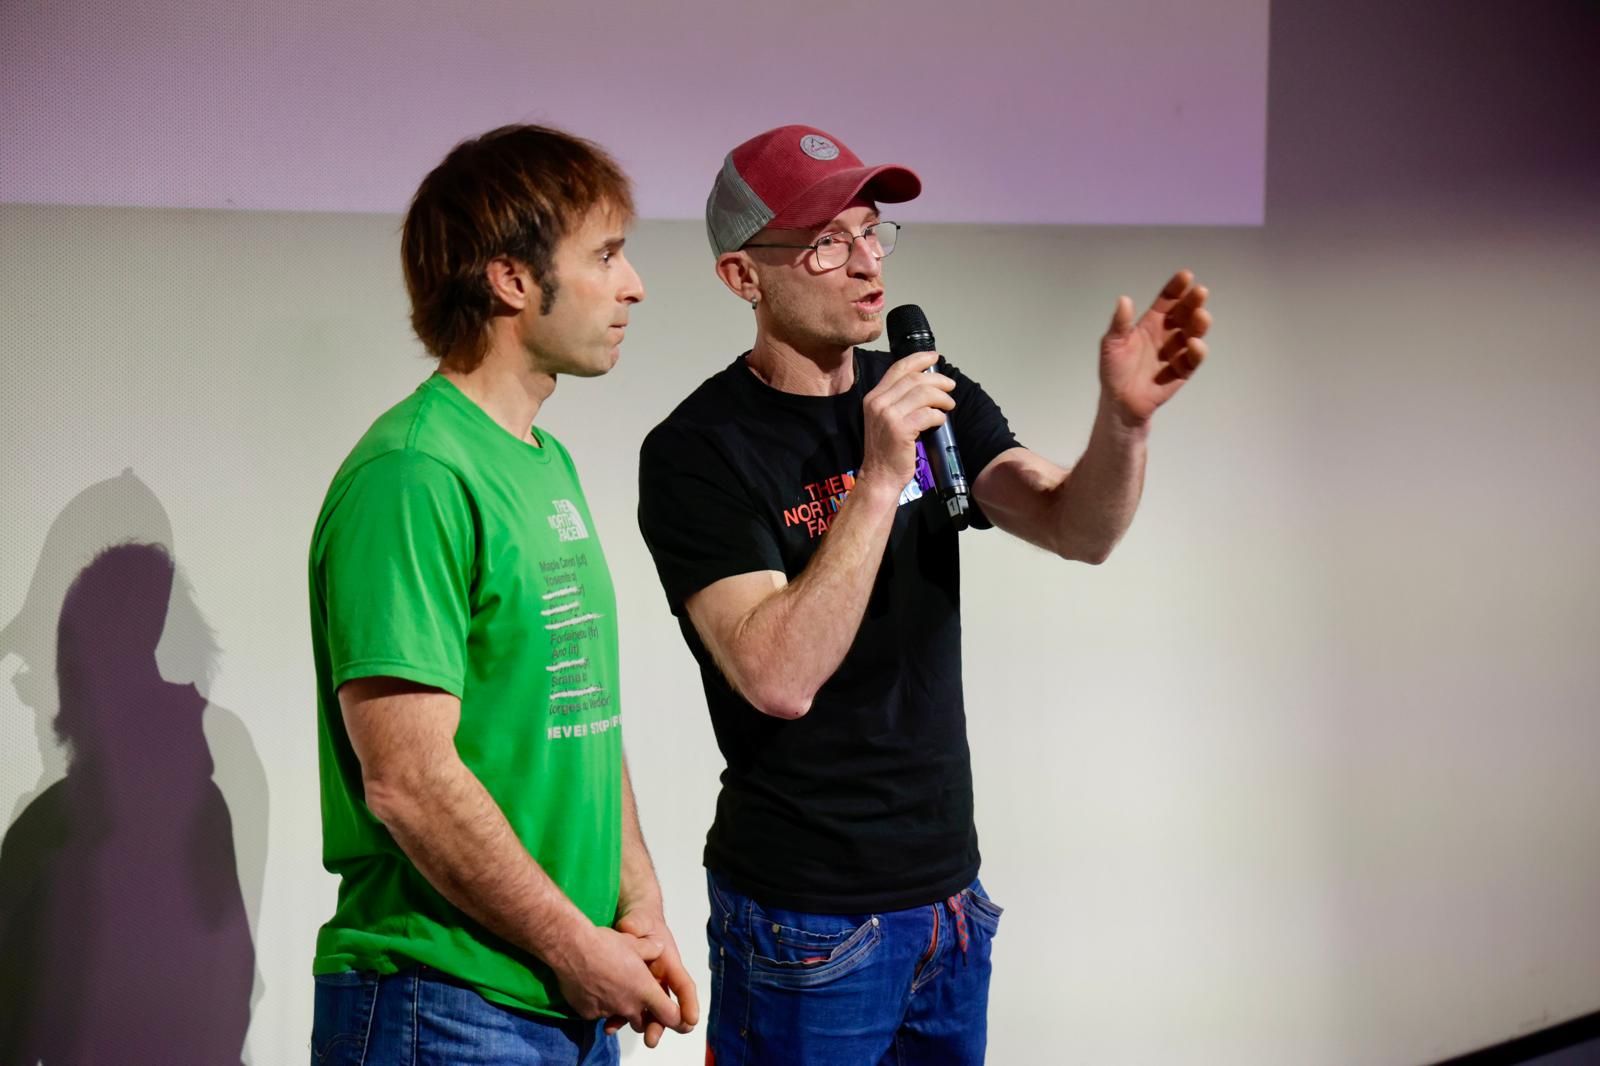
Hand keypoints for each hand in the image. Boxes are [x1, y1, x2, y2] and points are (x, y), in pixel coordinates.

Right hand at [550, 925, 679, 1033]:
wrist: (572, 948)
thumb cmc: (605, 944)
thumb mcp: (635, 942)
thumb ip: (651, 949)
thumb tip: (658, 947)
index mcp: (644, 990)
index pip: (669, 1015)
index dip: (674, 1017)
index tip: (673, 1014)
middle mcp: (628, 1005)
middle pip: (642, 1022)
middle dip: (643, 1015)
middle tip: (637, 999)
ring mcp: (607, 1012)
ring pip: (619, 1017)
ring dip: (620, 1009)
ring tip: (613, 990)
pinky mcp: (588, 1014)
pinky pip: (598, 1014)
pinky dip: (599, 1006)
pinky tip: (594, 988)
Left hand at [607, 907, 699, 1046]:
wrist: (631, 922)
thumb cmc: (642, 920)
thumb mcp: (640, 919)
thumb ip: (637, 924)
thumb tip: (631, 928)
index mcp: (669, 963)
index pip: (683, 985)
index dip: (688, 1003)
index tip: (690, 1020)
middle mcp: (661, 979)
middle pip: (665, 1006)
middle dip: (661, 1024)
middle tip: (652, 1040)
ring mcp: (646, 986)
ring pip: (647, 1010)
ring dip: (642, 1025)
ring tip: (634, 1037)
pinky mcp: (630, 989)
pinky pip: (628, 1007)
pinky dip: (621, 1018)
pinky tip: (610, 1025)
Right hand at [859, 351, 955, 488]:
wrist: (879, 476)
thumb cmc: (886, 450)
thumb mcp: (884, 419)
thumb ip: (897, 400)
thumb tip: (925, 385)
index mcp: (874, 397)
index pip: (898, 368)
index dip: (919, 359)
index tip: (934, 357)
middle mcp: (878, 403)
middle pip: (914, 379)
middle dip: (937, 380)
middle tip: (950, 387)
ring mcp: (888, 416)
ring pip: (923, 394)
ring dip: (941, 398)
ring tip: (949, 405)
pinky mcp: (900, 430)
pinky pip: (927, 414)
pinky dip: (938, 416)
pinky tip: (940, 421)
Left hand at [1100, 270, 1210, 426]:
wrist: (1118, 402)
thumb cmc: (1114, 370)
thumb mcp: (1111, 344)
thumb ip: (1119, 324)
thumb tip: (1124, 299)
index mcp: (1151, 323)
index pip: (1167, 301)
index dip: (1176, 288)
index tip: (1186, 276)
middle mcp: (1167, 334)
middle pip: (1184, 314)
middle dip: (1193, 302)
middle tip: (1200, 292)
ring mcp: (1176, 352)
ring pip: (1193, 333)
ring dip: (1199, 324)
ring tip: (1201, 316)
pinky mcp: (1181, 371)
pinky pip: (1192, 359)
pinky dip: (1196, 351)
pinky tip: (1193, 344)